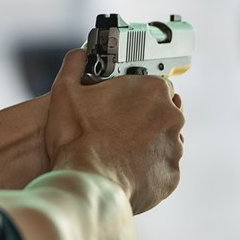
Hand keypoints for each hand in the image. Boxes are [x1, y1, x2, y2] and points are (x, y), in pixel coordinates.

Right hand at [43, 49, 184, 213]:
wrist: (86, 185)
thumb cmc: (76, 140)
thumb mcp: (65, 92)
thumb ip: (75, 65)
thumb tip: (79, 54)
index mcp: (152, 90)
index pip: (154, 84)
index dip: (135, 94)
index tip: (121, 104)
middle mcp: (171, 117)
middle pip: (162, 112)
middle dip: (143, 119)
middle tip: (116, 129)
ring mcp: (174, 148)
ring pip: (164, 141)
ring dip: (147, 145)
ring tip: (118, 153)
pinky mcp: (171, 176)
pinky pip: (161, 169)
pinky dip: (147, 170)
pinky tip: (125, 171)